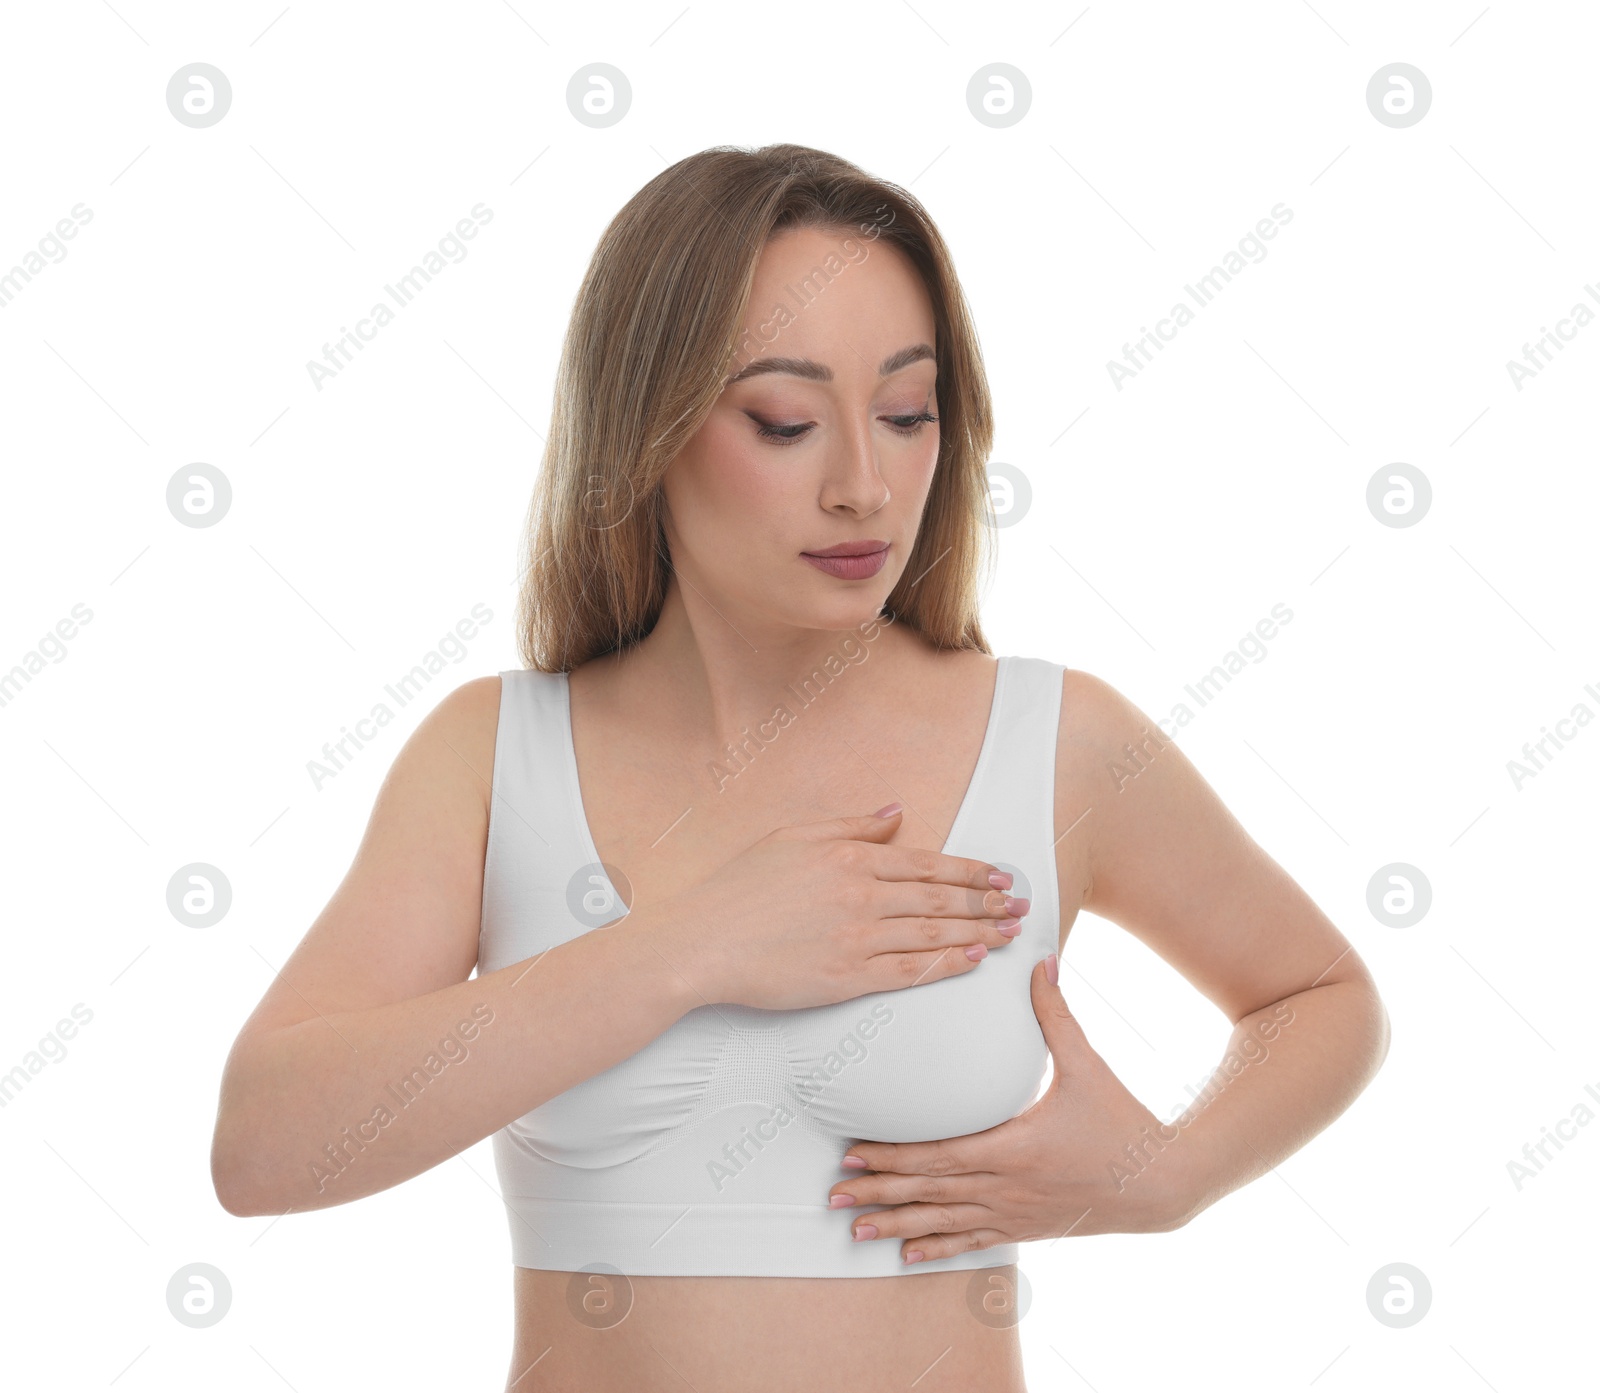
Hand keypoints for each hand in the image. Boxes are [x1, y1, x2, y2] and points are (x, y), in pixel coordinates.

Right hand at [646, 807, 1028, 1010]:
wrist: (702, 943)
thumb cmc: (740, 888)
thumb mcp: (792, 837)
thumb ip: (849, 825)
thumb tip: (896, 813)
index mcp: (850, 858)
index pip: (926, 864)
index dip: (970, 870)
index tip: (1000, 874)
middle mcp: (863, 896)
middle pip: (940, 899)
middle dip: (987, 900)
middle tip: (1021, 903)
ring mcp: (858, 939)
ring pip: (934, 934)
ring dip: (979, 931)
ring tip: (1010, 932)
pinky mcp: (849, 979)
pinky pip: (911, 972)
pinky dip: (948, 964)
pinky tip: (973, 959)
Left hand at [826, 954, 1194, 1261]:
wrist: (1160, 1182)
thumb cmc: (1121, 1119)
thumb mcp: (1087, 1064)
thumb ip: (1056, 1015)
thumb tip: (1040, 962)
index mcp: (1015, 1147)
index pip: (940, 1154)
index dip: (893, 1157)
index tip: (854, 1153)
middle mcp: (1007, 1187)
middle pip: (930, 1192)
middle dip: (879, 1192)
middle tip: (833, 1194)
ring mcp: (1014, 1213)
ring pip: (943, 1223)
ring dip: (896, 1224)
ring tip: (854, 1228)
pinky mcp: (1024, 1228)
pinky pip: (971, 1241)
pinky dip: (936, 1247)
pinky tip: (906, 1254)